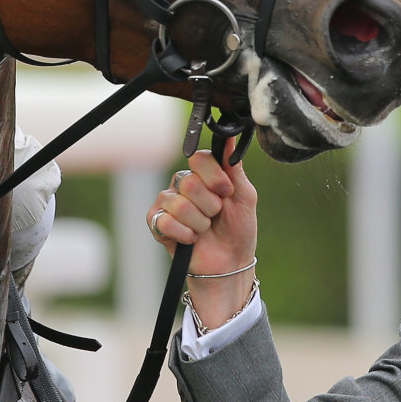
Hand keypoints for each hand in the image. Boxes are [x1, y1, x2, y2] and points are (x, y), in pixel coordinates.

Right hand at [148, 150, 257, 329]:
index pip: (199, 159)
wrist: (230, 264)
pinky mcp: (156, 223)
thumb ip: (234, 167)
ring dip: (199, 222)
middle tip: (215, 215)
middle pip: (189, 183)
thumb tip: (229, 137)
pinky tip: (192, 239)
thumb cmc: (238, 229)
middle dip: (210, 205)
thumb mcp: (244, 196)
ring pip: (178, 204)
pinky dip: (185, 234)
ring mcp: (167, 203)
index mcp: (203, 174)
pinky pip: (165, 221)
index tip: (227, 192)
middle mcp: (182, 184)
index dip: (215, 177)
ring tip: (205, 229)